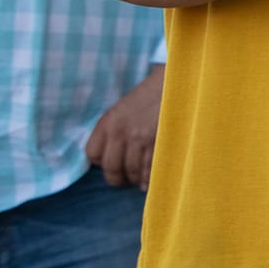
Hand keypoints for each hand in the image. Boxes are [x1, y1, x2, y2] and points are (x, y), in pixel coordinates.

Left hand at [84, 65, 164, 189]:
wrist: (176, 84)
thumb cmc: (151, 95)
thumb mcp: (123, 108)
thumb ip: (114, 129)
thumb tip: (112, 152)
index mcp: (108, 122)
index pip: (92, 154)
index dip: (100, 163)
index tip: (109, 164)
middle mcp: (121, 133)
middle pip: (111, 168)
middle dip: (116, 179)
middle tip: (123, 181)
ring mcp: (142, 140)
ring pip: (131, 171)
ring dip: (134, 180)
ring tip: (138, 182)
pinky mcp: (160, 145)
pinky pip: (150, 171)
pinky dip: (149, 180)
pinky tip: (149, 183)